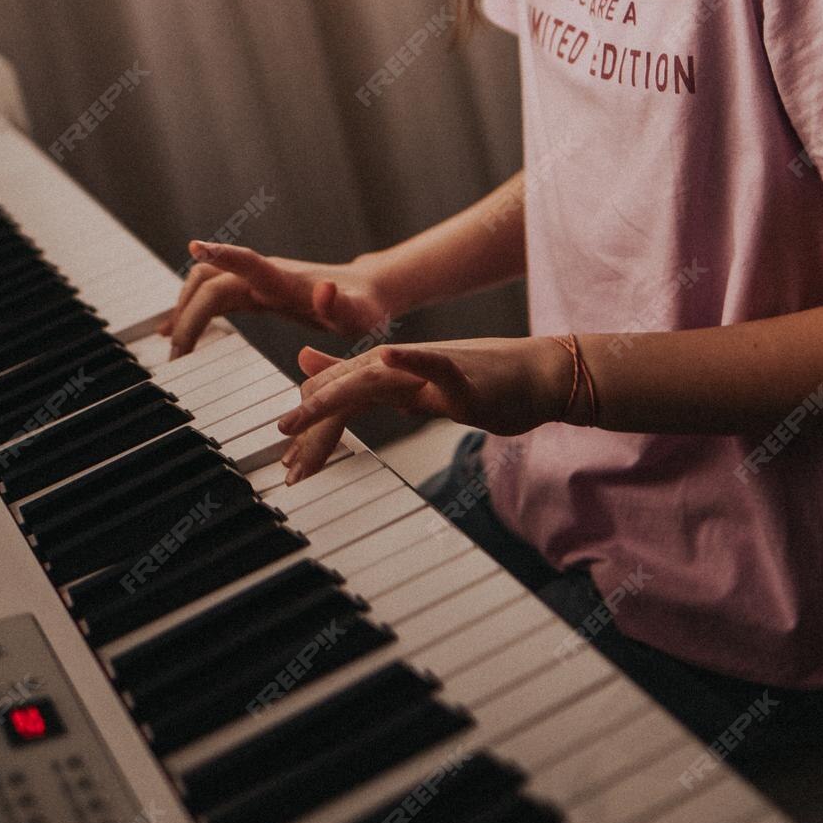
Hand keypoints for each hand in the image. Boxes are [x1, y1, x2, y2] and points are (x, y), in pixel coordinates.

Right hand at [158, 243, 396, 357]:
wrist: (367, 293)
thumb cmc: (364, 309)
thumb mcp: (359, 316)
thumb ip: (340, 306)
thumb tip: (324, 291)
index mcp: (287, 282)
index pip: (247, 263)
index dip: (221, 254)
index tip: (194, 246)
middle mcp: (266, 276)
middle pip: (212, 282)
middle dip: (190, 314)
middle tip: (178, 356)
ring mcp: (258, 282)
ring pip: (206, 283)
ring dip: (184, 308)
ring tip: (172, 346)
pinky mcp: (256, 293)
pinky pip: (214, 296)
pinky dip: (191, 310)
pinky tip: (176, 331)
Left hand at [277, 335, 566, 482]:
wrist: (539, 374)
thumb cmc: (480, 382)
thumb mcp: (412, 383)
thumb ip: (362, 379)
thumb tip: (309, 368)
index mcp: (389, 373)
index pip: (337, 398)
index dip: (311, 430)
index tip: (289, 467)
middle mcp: (402, 366)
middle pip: (345, 390)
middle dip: (311, 422)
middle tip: (282, 451)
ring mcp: (431, 368)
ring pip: (374, 375)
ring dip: (335, 393)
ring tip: (301, 414)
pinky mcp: (463, 375)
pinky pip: (434, 361)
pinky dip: (410, 358)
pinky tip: (388, 356)